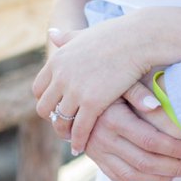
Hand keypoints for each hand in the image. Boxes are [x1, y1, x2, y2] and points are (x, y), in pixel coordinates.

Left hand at [34, 15, 156, 153]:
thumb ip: (68, 37)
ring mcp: (75, 90)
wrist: (140, 38)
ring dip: (65, 132)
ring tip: (72, 139)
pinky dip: (79, 140)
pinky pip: (80, 128)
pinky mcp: (92, 102)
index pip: (39, 89)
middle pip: (45, 107)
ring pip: (61, 121)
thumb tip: (51, 34)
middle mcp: (60, 76)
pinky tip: (82, 146)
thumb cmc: (119, 34)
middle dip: (53, 118)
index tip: (57, 107)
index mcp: (57, 60)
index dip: (47, 100)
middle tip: (64, 125)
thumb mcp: (86, 34)